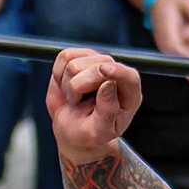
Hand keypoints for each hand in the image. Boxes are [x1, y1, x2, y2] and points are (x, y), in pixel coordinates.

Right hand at [44, 47, 142, 161]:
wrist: (69, 128)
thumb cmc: (87, 132)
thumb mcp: (98, 132)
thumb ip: (107, 111)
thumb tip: (108, 85)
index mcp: (129, 95)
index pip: (130, 77)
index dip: (118, 72)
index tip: (103, 71)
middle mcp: (115, 73)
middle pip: (96, 67)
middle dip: (79, 89)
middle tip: (79, 104)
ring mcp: (97, 61)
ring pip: (75, 63)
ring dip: (68, 86)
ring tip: (75, 98)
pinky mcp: (79, 56)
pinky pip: (64, 57)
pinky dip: (59, 75)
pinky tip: (66, 87)